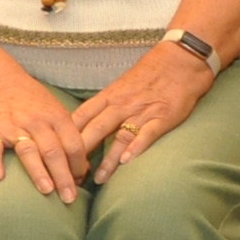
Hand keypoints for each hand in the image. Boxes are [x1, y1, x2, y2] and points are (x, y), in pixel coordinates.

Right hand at [0, 77, 90, 203]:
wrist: (0, 83)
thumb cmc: (34, 104)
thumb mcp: (56, 113)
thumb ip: (69, 138)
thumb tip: (83, 169)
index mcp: (58, 118)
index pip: (74, 144)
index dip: (79, 165)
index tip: (81, 183)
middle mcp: (38, 122)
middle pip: (54, 151)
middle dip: (64, 176)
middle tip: (70, 198)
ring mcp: (15, 126)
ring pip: (28, 151)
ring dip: (38, 172)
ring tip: (46, 191)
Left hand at [66, 43, 219, 182]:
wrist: (181, 60)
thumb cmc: (150, 74)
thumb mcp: (121, 86)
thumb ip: (105, 105)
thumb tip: (85, 125)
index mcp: (109, 96)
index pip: (81, 117)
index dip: (67, 136)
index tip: (58, 154)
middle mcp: (121, 104)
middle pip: (95, 129)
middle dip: (81, 152)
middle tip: (71, 174)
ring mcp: (142, 111)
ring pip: (119, 136)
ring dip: (108, 159)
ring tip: (99, 179)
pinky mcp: (163, 117)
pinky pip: (147, 134)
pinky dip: (137, 147)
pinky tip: (128, 161)